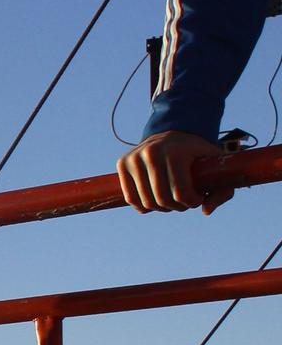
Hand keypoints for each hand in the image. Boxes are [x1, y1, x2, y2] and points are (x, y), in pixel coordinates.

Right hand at [116, 131, 231, 213]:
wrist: (173, 133)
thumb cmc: (198, 154)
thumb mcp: (217, 167)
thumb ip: (222, 191)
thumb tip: (205, 211)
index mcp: (175, 153)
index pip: (180, 193)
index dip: (191, 202)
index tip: (198, 198)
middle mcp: (151, 153)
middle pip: (162, 199)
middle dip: (176, 206)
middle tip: (184, 201)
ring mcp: (134, 158)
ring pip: (145, 202)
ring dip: (161, 207)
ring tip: (171, 200)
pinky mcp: (122, 163)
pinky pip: (130, 198)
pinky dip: (143, 206)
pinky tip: (155, 201)